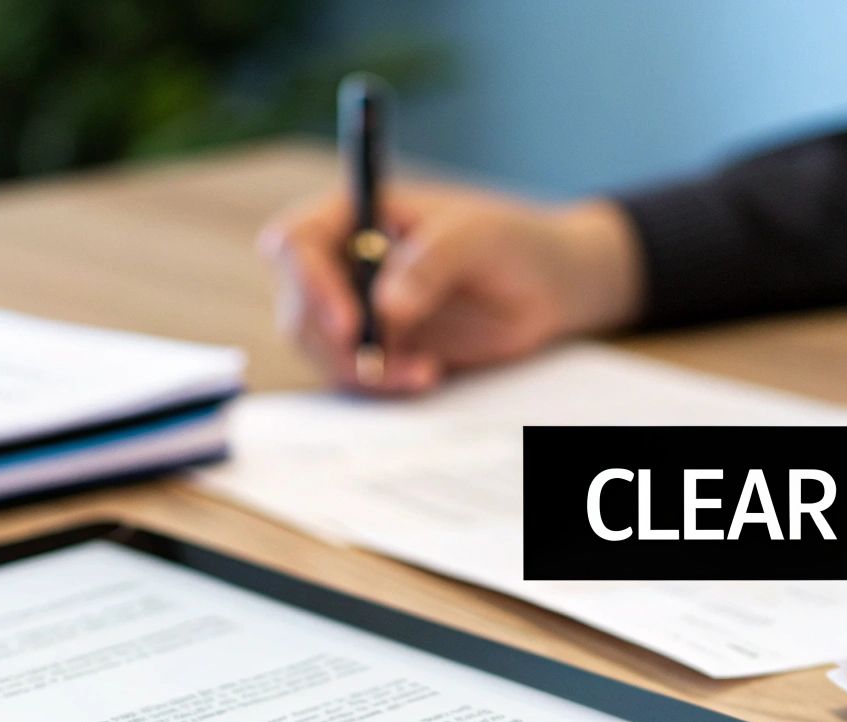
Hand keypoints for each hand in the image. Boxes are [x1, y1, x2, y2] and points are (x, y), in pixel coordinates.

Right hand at [257, 184, 642, 392]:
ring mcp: (358, 305)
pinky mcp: (379, 345)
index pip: (297, 243)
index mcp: (356, 212)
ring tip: (423, 372)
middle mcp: (345, 259)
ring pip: (320, 348)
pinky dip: (380, 384)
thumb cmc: (512, 241)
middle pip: (300, 305)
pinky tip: (426, 375)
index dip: (310, 284)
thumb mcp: (477, 238)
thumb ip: (432, 264)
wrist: (548, 286)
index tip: (348, 324)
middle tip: (381, 366)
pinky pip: (354, 373)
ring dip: (359, 369)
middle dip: (333, 343)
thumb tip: (387, 307)